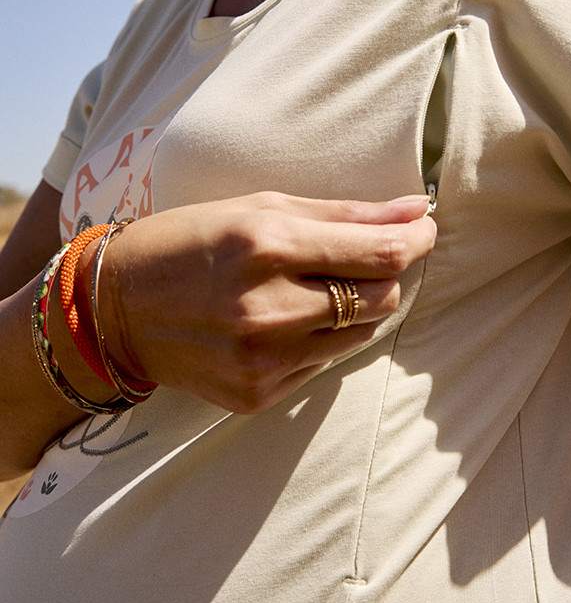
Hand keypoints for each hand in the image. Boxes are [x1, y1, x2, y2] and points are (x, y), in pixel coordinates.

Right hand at [94, 191, 436, 412]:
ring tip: (318, 285)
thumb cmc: (192, 241)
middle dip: (387, 273)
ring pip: (361, 334)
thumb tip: (415, 210)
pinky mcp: (257, 394)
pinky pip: (325, 363)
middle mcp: (267, 309)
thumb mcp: (262, 207)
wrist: (114, 309)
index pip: (380, 254)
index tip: (424, 226)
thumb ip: (345, 213)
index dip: (417, 239)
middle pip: (381, 299)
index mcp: (267, 247)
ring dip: (358, 306)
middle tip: (364, 255)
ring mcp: (262, 360)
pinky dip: (323, 337)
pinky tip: (288, 319)